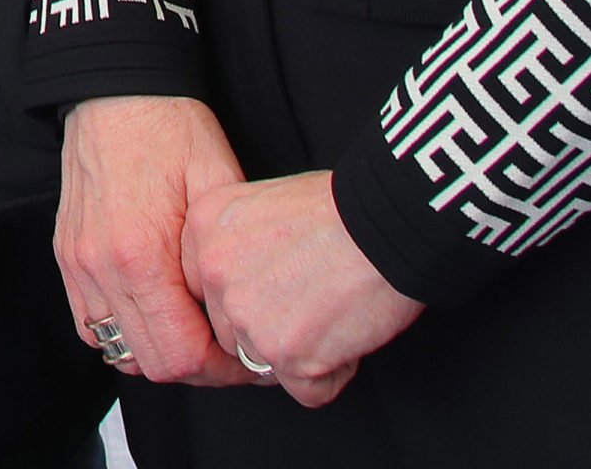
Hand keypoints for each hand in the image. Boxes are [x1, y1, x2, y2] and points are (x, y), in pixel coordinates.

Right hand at [55, 96, 260, 389]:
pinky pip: (89, 324)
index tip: (247, 357)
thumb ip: (223, 262)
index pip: (182, 355)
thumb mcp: (219, 188)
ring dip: (157, 352)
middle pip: (151, 363)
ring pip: (117, 351)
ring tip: (191, 333)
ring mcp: (78, 264)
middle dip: (196, 368)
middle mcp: (101, 267)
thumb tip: (236, 318)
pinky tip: (151, 314)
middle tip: (227, 350)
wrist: (115, 91)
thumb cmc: (171, 131)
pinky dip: (122, 333)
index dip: (223, 370)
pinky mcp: (67, 256)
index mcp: (142, 254)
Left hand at [180, 172, 420, 406]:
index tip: (277, 292)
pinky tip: (349, 339)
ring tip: (335, 316)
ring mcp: (246, 317)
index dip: (247, 297)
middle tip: (314, 305)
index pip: (206, 288)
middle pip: (231, 330)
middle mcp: (215, 274)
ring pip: (263, 362)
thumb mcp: (266, 200)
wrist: (385, 224)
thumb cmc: (342, 208)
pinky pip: (306, 390)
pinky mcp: (284, 353)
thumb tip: (248, 280)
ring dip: (301, 352)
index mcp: (205, 229)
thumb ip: (242, 241)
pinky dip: (333, 374)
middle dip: (272, 328)